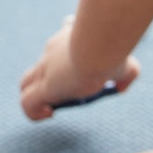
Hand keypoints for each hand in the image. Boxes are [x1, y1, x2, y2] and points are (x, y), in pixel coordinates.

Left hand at [20, 22, 139, 119]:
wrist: (100, 46)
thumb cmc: (113, 50)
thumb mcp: (126, 63)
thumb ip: (125, 75)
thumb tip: (120, 87)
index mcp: (68, 39)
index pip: (57, 44)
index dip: (62, 60)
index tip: (77, 69)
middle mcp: (52, 52)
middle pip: (39, 68)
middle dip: (45, 82)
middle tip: (65, 94)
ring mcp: (45, 69)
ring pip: (26, 83)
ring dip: (35, 98)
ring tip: (50, 108)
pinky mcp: (44, 87)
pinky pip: (26, 103)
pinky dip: (33, 112)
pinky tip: (48, 114)